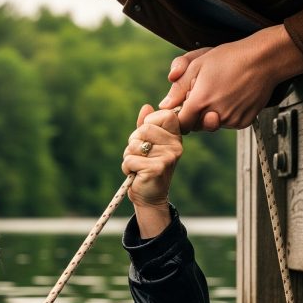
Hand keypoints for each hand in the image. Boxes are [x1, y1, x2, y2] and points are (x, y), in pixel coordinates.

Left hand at [122, 105, 182, 237]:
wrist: (149, 196)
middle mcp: (175, 146)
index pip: (164, 115)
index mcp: (175, 137)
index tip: (147, 138)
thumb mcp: (147, 144)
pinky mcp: (156, 169)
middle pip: (144, 129)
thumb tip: (146, 107)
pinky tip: (136, 174)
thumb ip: (146, 125)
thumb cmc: (147, 167)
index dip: (149, 123)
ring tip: (139, 165)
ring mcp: (168, 157)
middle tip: (140, 155)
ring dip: (129, 156)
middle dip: (134, 142)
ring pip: (134, 145)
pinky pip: (130, 159)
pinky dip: (127, 167)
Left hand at [159, 26, 302, 132]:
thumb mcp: (196, 64)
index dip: (178, 116)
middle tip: (202, 95)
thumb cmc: (230, 57)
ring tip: (219, 93)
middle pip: (195, 126)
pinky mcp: (244, 121)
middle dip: (194, 115)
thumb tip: (165, 104)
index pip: (181, 123)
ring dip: (210, 115)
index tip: (181, 107)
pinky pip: (228, 124)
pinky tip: (231, 98)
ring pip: (211, 125)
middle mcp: (216, 114)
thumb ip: (178, 87)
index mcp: (200, 101)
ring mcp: (231, 119)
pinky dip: (226, 115)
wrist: (264, 59)